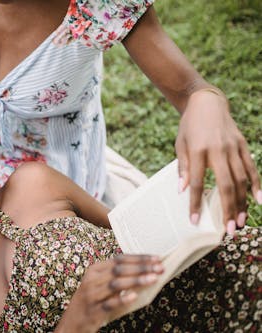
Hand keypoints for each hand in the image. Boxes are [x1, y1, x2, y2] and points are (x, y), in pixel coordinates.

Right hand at [55, 255, 162, 332]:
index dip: (138, 258)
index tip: (156, 258)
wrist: (72, 322)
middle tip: (159, 268)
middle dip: (141, 267)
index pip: (119, 259)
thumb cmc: (91, 301)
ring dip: (136, 280)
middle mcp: (92, 280)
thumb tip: (145, 270)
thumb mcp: (100, 285)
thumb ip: (117, 277)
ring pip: (115, 284)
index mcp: (94, 270)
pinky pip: (109, 304)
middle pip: (118, 269)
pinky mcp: (94, 311)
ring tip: (152, 279)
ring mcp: (92, 295)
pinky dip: (122, 299)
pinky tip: (134, 296)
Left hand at [175, 89, 260, 233]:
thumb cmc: (189, 127)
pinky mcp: (243, 145)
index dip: (195, 203)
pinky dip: (256, 185)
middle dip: (227, 209)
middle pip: (226, 185)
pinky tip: (259, 201)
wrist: (206, 103)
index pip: (197, 183)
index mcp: (198, 151)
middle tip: (228, 229)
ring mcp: (233, 148)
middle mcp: (218, 150)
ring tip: (239, 221)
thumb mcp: (180, 145)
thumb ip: (183, 168)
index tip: (194, 220)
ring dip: (241, 202)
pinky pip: (251, 168)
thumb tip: (182, 190)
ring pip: (241, 180)